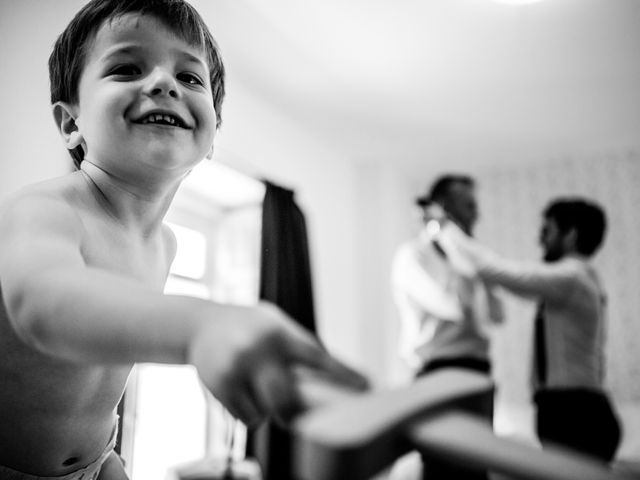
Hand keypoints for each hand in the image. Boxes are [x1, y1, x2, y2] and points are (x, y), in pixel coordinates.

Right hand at [188, 301, 368, 426]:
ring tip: (260, 393)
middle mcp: (259, 349)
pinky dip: (250, 413)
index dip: (342, 374)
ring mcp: (237, 368)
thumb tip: (336, 376)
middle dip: (292, 413)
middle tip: (295, 415)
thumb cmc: (249, 325)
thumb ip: (299, 345)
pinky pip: (245, 416)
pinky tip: (243, 394)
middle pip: (286, 399)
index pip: (317, 357)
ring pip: (264, 413)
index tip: (366, 387)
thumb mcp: (275, 323)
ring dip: (268, 412)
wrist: (200, 323)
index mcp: (279, 332)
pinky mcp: (219, 384)